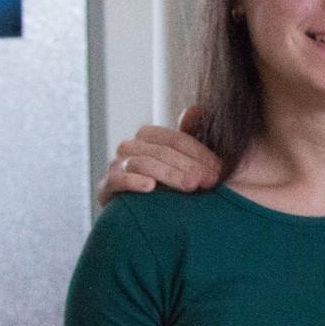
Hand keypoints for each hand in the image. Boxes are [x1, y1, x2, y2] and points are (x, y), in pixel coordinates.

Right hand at [95, 105, 222, 206]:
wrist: (139, 216)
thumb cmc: (168, 184)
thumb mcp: (183, 162)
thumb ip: (190, 136)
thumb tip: (197, 109)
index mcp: (149, 136)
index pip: (176, 139)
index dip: (200, 154)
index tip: (220, 170)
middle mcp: (130, 146)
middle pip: (161, 150)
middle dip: (188, 166)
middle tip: (209, 181)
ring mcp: (116, 165)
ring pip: (142, 162)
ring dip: (168, 174)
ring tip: (190, 186)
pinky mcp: (105, 187)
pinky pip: (116, 179)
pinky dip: (133, 181)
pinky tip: (150, 187)